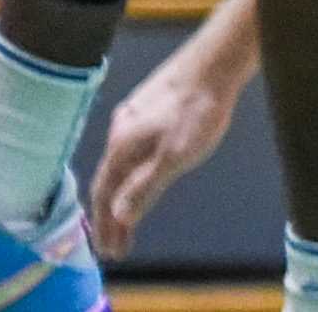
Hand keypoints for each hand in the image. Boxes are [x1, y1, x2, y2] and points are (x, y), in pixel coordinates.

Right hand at [92, 58, 241, 257]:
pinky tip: (142, 179)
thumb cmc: (197, 112)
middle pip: (109, 181)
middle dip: (110, 217)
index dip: (104, 225)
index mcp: (122, 144)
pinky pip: (131, 152)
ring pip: (120, 165)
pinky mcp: (147, 109)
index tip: (108, 252)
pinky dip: (131, 176)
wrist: (214, 64)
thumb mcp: (174, 157)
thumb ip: (144, 187)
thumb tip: (118, 217)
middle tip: (116, 248)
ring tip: (128, 224)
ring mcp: (133, 117)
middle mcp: (120, 130)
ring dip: (121, 197)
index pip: (104, 194)